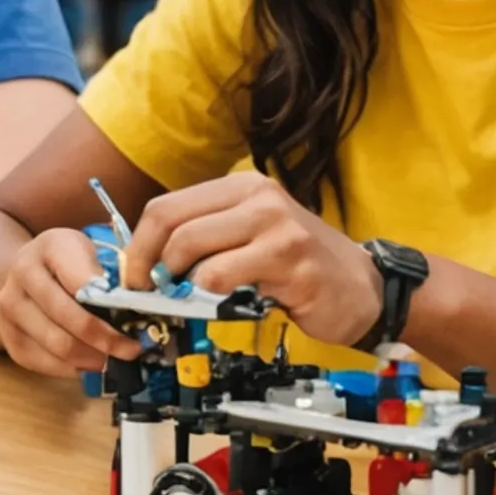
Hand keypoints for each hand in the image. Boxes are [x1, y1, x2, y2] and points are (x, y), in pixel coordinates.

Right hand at [0, 226, 141, 375]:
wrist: (28, 269)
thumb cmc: (71, 260)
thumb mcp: (94, 251)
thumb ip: (112, 272)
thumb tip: (138, 307)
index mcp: (51, 246)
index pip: (82, 282)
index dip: (111, 306)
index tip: (137, 323)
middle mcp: (22, 273)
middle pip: (67, 317)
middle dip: (104, 339)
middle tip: (131, 350)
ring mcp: (9, 306)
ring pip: (55, 344)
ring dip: (90, 358)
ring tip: (114, 359)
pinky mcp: (7, 335)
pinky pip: (43, 362)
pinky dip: (71, 368)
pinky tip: (90, 363)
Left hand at [128, 172, 382, 348]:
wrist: (361, 288)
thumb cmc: (299, 266)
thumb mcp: (251, 235)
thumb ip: (208, 238)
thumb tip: (146, 262)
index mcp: (243, 187)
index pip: (167, 207)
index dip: (140, 246)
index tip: (134, 277)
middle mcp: (260, 198)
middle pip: (173, 226)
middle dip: (148, 267)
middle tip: (148, 296)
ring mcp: (277, 227)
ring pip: (193, 251)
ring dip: (178, 287)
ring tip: (187, 303)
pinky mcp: (290, 262)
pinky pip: (223, 279)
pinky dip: (208, 300)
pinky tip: (224, 307)